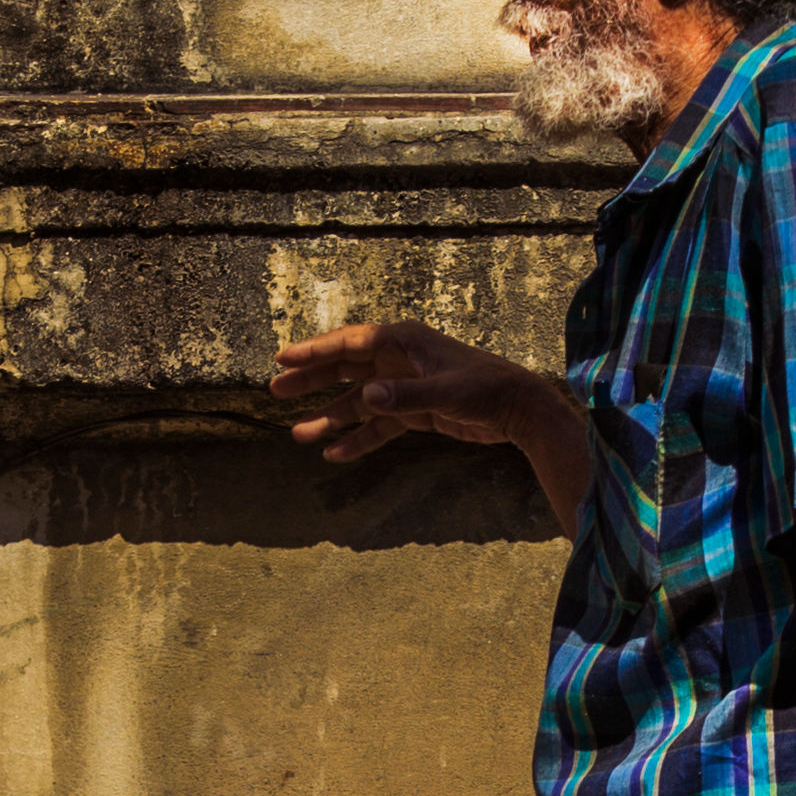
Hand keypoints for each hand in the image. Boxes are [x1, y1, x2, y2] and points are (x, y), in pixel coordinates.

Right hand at [270, 317, 539, 464]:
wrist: (518, 409)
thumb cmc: (487, 389)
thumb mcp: (446, 392)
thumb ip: (406, 396)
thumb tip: (367, 397)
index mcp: (403, 341)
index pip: (349, 342)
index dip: (315, 351)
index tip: (283, 359)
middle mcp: (399, 360)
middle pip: (345, 368)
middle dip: (312, 380)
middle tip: (276, 390)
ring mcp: (405, 386)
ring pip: (358, 401)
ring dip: (330, 417)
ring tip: (298, 434)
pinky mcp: (415, 412)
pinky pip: (378, 425)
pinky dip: (359, 439)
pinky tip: (336, 454)